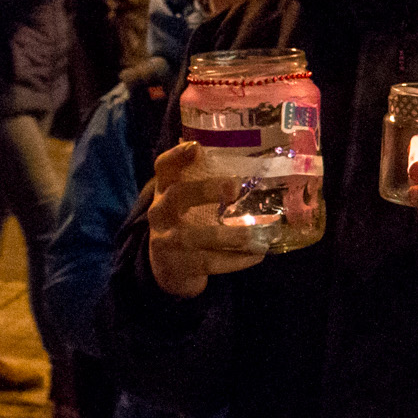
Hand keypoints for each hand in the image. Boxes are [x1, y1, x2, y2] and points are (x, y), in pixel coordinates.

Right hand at [147, 142, 264, 298]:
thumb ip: (207, 186)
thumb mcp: (187, 204)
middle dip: (205, 190)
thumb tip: (251, 168)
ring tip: (256, 235)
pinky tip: (256, 255)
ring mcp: (166, 240)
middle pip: (177, 195)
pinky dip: (235, 260)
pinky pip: (207, 262)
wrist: (168, 270)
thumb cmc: (186, 226)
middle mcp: (160, 213)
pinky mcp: (178, 266)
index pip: (163, 167)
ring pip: (193, 236)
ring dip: (228, 235)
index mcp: (165, 191)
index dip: (177, 156)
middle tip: (235, 187)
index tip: (197, 147)